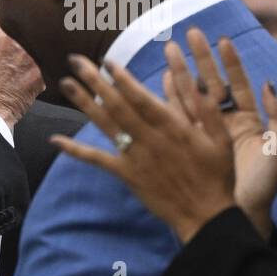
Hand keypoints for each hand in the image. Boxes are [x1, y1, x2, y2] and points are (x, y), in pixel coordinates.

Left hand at [50, 30, 276, 241]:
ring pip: (105, 125)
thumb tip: (189, 82)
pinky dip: (75, 150)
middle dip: (95, 81)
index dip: (122, 78)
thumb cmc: (217, 175)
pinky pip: (97, 159)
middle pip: (117, 105)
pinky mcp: (127, 174)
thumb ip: (204, 109)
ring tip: (65, 84)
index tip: (106, 60)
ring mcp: (136, 156)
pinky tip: (56, 140)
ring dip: (83, 103)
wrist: (206, 214)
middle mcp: (150, 138)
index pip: (141, 97)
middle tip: (76, 61)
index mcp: (174, 126)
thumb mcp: (221, 138)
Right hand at [166, 29, 276, 238]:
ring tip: (167, 53)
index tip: (220, 39)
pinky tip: (158, 83)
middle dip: (198, 60)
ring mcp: (203, 133)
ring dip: (178, 75)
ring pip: (189, 98)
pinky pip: (174, 120)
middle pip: (210, 84)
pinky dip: (165, 101)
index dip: (229, 62)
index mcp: (248, 120)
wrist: (238, 213)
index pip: (237, 84)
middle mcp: (224, 123)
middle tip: (187, 35)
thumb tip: (268, 84)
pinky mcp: (187, 146)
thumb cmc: (263, 185)